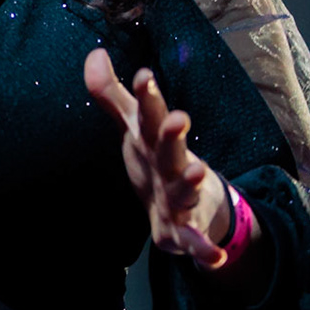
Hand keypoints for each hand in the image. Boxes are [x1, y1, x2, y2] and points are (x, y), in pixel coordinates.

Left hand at [85, 48, 235, 267]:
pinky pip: (195, 241)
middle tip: (179, 118)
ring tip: (200, 171)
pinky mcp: (184, 230)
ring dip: (193, 181)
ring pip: (186, 189)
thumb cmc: (157, 159)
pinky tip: (215, 257)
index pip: (149, 115)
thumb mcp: (132, 128)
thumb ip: (111, 93)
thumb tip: (94, 52)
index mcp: (155, 140)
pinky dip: (205, 249)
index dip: (147, 97)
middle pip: (171, 148)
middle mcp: (172, 165)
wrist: (193, 208)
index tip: (145, 76)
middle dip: (173, 134)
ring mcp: (181, 197)